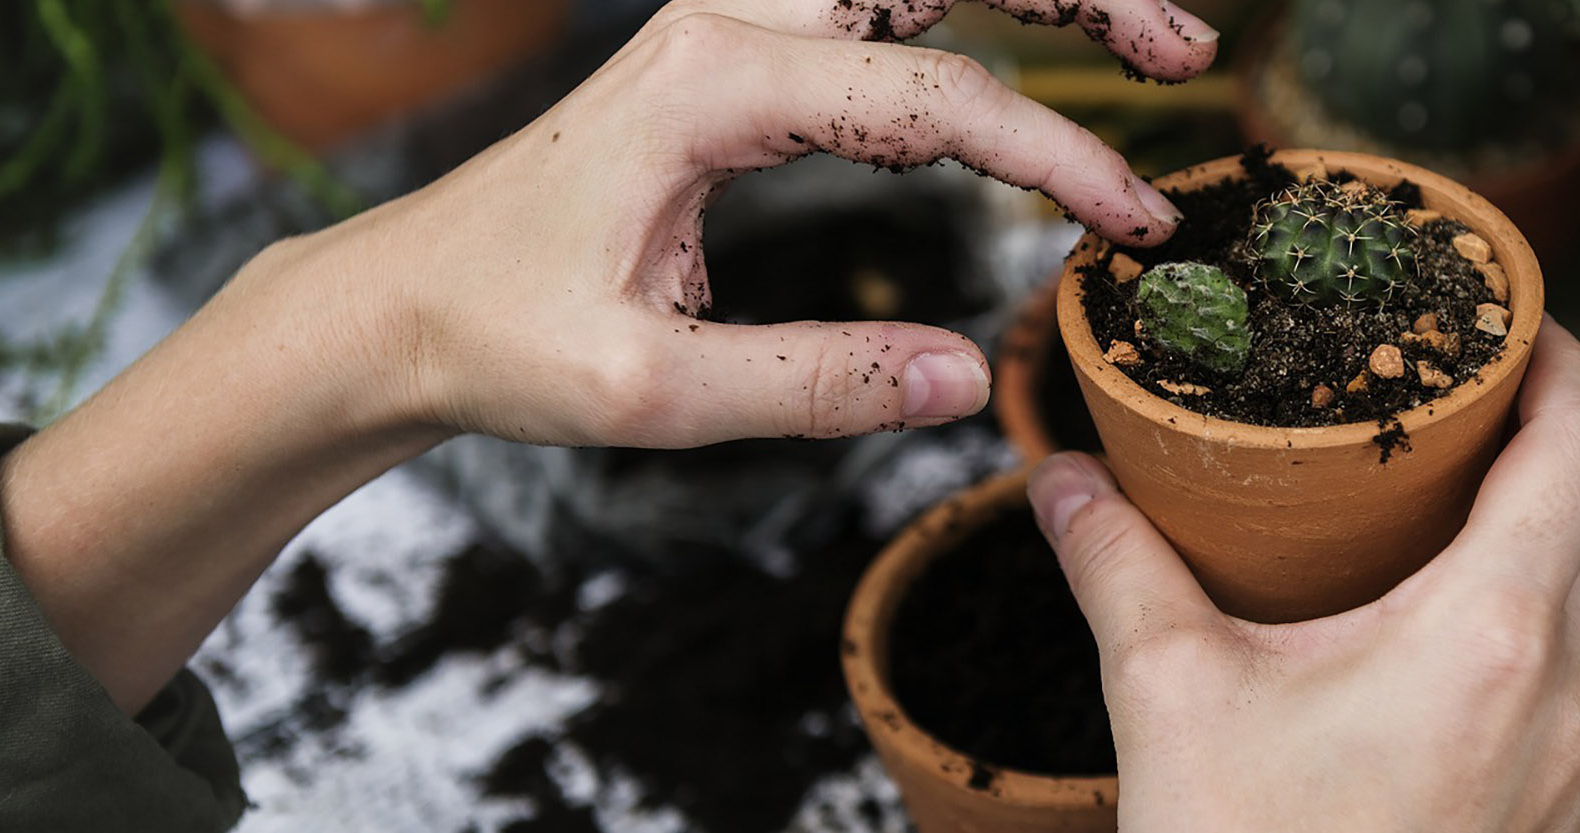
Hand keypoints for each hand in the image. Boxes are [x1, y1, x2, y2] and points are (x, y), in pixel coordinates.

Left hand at [273, 0, 1219, 447]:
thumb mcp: (650, 392)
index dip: (1052, 157)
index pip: (934, 98)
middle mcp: (726, 24)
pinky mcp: (730, 61)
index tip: (1131, 225)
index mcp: (711, 82)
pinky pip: (874, 15)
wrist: (397, 306)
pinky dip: (964, 24)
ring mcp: (728, 29)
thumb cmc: (499, 338)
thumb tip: (966, 377)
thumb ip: (813, 383)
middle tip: (1182, 47)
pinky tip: (1023, 72)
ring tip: (1147, 34)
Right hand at [1028, 321, 1579, 831]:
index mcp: (1491, 637)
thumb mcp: (1168, 698)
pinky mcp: (1567, 818)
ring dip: (1570, 520)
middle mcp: (1566, 696)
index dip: (1563, 362)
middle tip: (1484, 385)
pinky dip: (1562, 610)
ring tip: (1479, 484)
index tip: (1516, 318)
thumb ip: (1118, 567)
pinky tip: (1475, 615)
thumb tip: (1063, 480)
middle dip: (1566, 427)